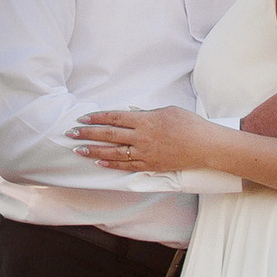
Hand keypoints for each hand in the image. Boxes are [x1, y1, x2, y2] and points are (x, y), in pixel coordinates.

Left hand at [72, 104, 211, 172]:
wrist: (205, 146)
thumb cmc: (189, 124)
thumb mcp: (167, 110)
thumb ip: (146, 113)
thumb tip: (130, 115)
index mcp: (146, 120)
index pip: (115, 118)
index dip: (97, 118)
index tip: (83, 118)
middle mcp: (142, 137)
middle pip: (109, 135)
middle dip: (88, 134)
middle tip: (71, 133)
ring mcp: (145, 153)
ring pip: (114, 152)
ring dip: (94, 150)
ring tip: (78, 150)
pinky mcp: (150, 165)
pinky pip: (127, 165)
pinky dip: (111, 164)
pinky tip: (99, 161)